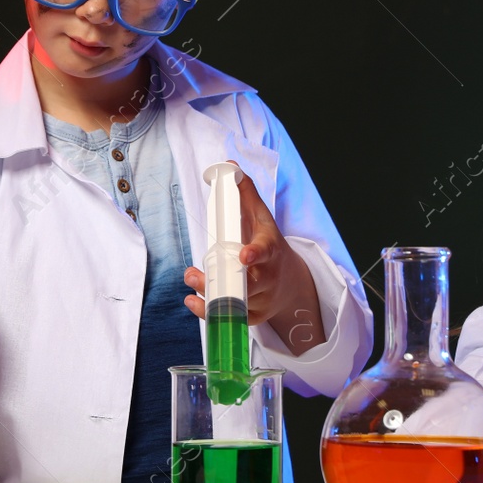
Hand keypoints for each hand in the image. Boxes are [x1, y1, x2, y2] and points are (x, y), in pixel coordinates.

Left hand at [182, 162, 321, 353]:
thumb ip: (245, 194)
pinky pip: (232, 316)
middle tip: (194, 273)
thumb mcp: (261, 217)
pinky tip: (193, 301)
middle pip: (247, 282)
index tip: (243, 256)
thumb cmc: (269, 243)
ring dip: (209, 294)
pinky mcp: (254, 314)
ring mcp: (262, 297)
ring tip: (191, 281)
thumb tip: (229, 166)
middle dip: (220, 280)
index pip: (264, 251)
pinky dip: (210, 311)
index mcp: (270, 248)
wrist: (291, 281)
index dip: (254, 254)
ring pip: (236, 301)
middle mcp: (268, 276)